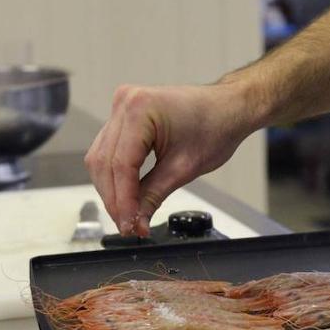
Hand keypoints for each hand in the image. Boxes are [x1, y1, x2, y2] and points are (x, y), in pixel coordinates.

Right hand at [84, 82, 257, 235]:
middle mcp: (125, 103)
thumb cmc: (216, 125)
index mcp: (140, 109)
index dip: (122, 200)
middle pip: (104, 162)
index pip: (121, 165)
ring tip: (128, 214)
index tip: (128, 225)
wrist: (228, 107)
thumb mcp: (185, 168)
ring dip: (111, 189)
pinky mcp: (124, 115)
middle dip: (115, 198)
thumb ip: (153, 195)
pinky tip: (125, 193)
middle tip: (128, 225)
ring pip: (101, 157)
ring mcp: (122, 106)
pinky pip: (109, 149)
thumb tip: (135, 221)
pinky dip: (116, 174)